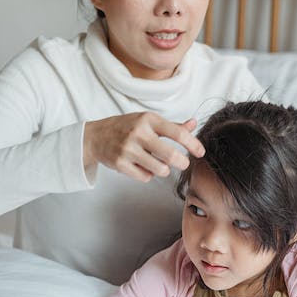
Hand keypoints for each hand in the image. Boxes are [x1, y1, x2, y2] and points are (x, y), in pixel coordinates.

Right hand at [84, 112, 204, 181]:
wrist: (96, 136)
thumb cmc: (126, 127)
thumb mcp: (148, 121)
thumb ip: (172, 126)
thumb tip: (194, 124)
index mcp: (148, 119)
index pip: (178, 133)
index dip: (193, 144)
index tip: (200, 152)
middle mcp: (138, 133)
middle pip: (171, 156)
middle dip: (182, 163)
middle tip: (183, 163)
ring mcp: (128, 149)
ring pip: (160, 169)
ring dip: (164, 170)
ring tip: (159, 164)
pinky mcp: (120, 164)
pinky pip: (145, 177)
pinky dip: (148, 174)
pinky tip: (142, 166)